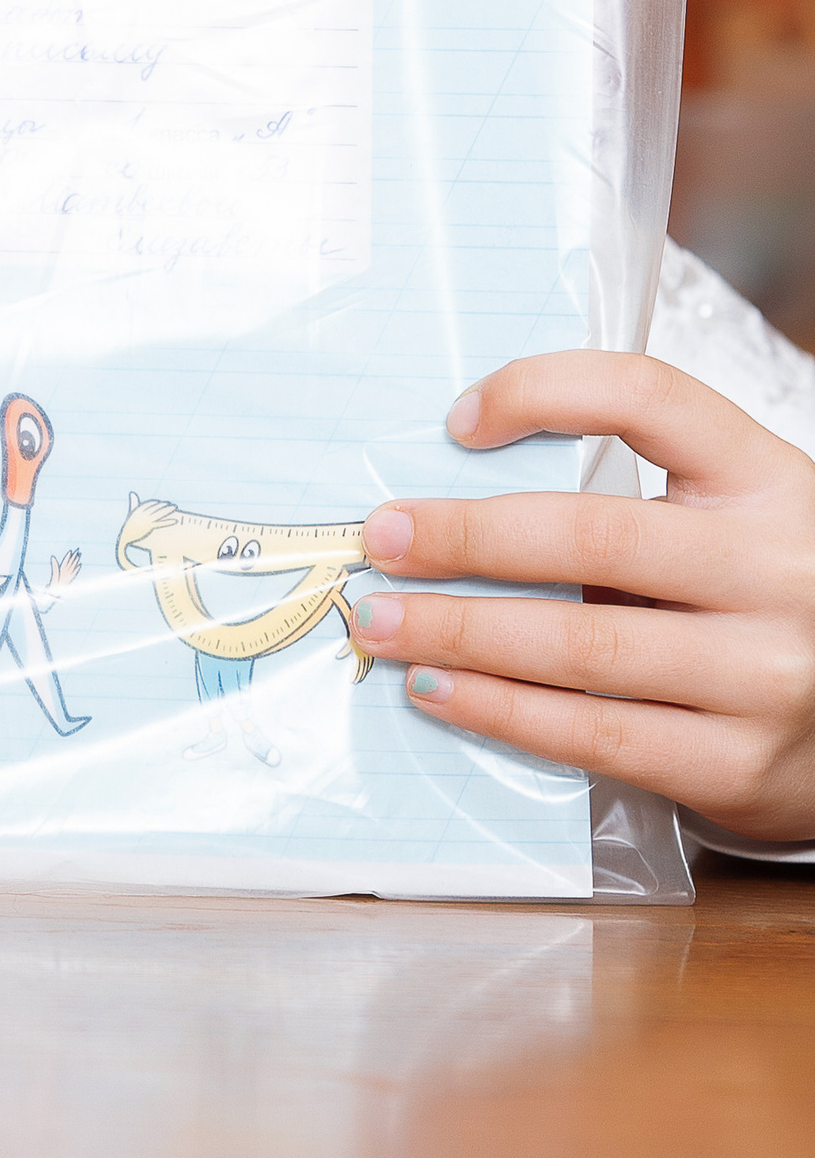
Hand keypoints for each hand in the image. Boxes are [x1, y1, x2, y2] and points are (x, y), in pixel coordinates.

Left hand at [357, 352, 814, 845]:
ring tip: (385, 623)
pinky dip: (503, 710)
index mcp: (768, 479)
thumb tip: (454, 500)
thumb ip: (632, 503)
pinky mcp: (739, 765)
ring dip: (462, 632)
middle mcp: (776, 569)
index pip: (649, 398)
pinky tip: (442, 690)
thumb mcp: (730, 525)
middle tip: (381, 539)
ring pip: (583, 644)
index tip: (459, 420)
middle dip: (467, 536)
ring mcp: (764, 674)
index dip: (544, 392)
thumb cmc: (765, 602)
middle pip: (595, 534)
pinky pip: (598, 732)